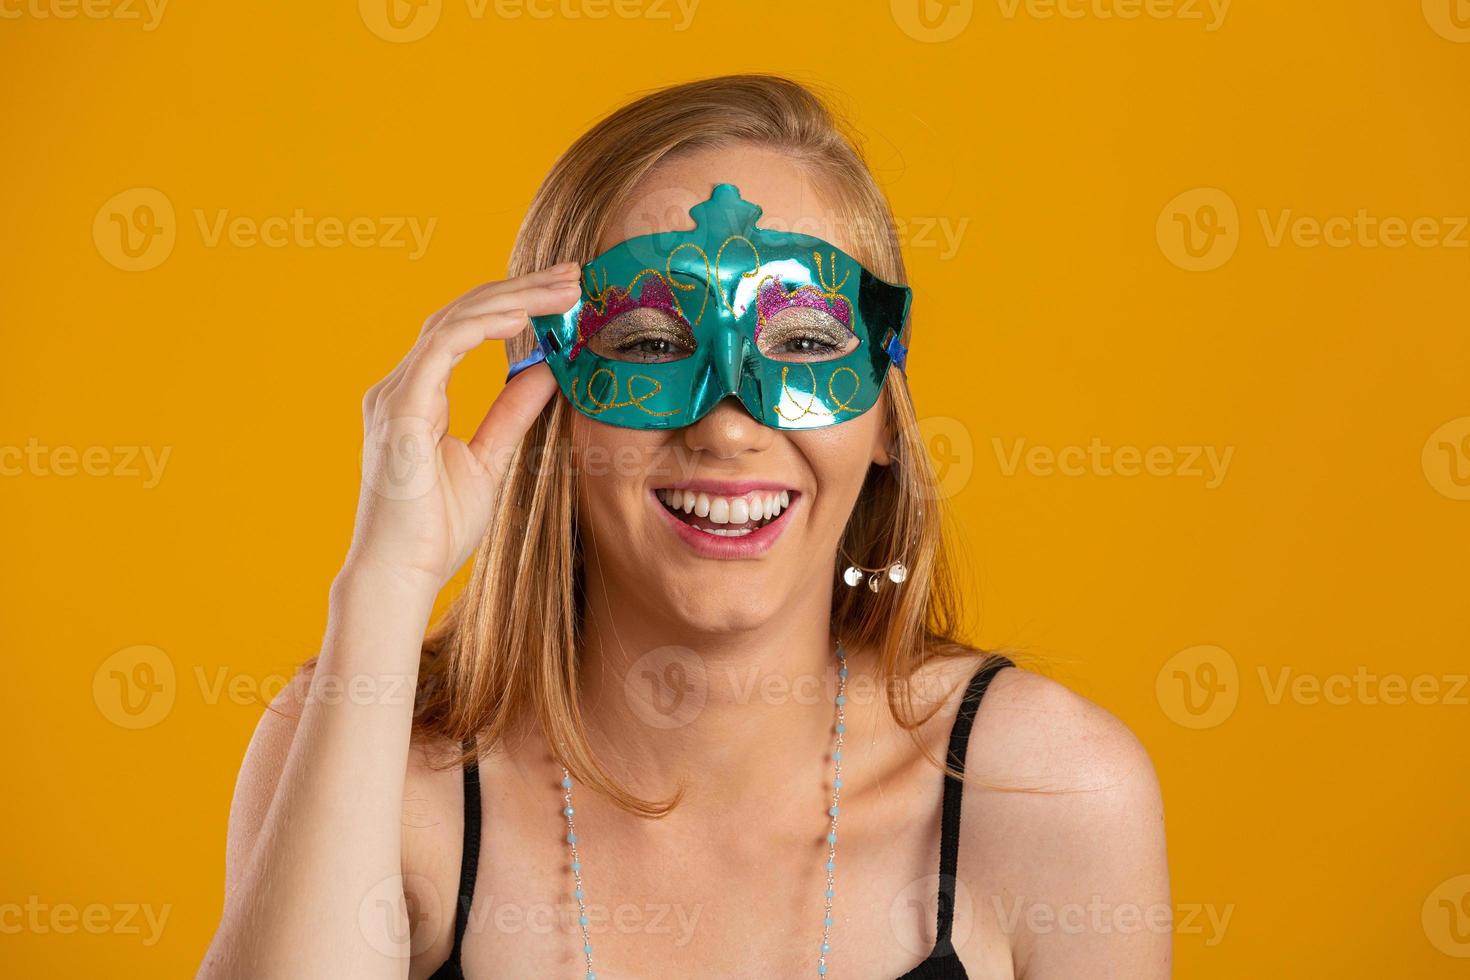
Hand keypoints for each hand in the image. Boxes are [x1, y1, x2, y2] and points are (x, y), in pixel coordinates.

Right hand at [346, 262, 577, 589]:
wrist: (400, 576)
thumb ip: (512, 412)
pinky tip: (523, 316)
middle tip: (574, 275)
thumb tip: (545, 371)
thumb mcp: (490, 460)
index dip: (514, 304)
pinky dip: (484, 326)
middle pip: (462, 314)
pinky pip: (443, 348)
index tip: (564, 294)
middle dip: (521, 290)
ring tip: (563, 289)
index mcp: (418, 397)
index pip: (465, 330)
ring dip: (514, 299)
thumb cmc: (435, 530)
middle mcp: (401, 388)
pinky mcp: (400, 411)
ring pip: (455, 321)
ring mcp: (396, 396)